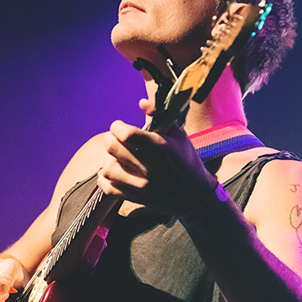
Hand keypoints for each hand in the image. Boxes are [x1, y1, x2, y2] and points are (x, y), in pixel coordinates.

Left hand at [97, 119, 217, 216]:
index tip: (120, 126)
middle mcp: (150, 167)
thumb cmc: (186, 160)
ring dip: (109, 160)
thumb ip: (159, 114)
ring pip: (108, 169)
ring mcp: (143, 185)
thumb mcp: (178, 134)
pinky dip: (105, 179)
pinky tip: (112, 172)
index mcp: (160, 148)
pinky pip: (110, 188)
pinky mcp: (137, 198)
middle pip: (112, 148)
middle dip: (110, 138)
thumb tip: (141, 103)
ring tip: (116, 157)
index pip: (126, 134)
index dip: (117, 126)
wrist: (196, 195)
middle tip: (115, 138)